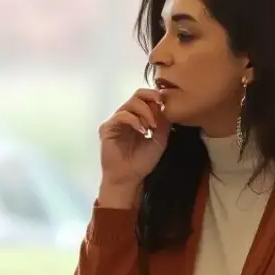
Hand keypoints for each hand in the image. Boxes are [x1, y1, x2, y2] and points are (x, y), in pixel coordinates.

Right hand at [98, 88, 169, 203]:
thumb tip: (167, 107)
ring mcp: (116, 121)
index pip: (145, 99)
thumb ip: (163, 124)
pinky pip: (121, 116)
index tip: (166, 104)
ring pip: (130, 103)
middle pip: (137, 95)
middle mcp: (126, 117)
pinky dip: (134, 120)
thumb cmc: (142, 162)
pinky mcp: (108, 128)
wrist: (129, 178)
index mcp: (137, 118)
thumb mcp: (159, 141)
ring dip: (144, 111)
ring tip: (151, 126)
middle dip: (151, 98)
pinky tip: (142, 130)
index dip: (156, 97)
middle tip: (160, 105)